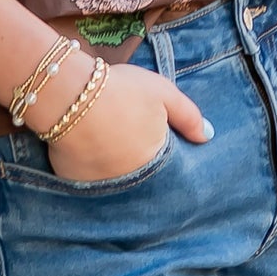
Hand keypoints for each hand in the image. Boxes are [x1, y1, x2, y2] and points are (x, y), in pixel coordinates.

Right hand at [45, 60, 211, 181]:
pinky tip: (84, 146)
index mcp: (156, 160)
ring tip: (103, 137)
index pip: (166, 163)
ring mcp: (103, 185)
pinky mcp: (75, 183)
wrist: (68, 95)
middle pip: (140, 172)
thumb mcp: (162, 93)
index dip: (158, 146)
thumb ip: (188, 115)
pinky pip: (88, 179)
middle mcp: (132, 180)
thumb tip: (208, 136)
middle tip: (123, 132)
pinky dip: (89, 166)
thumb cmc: (120, 90)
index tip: (149, 131)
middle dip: (136, 157)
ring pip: (114, 177)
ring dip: (113, 164)